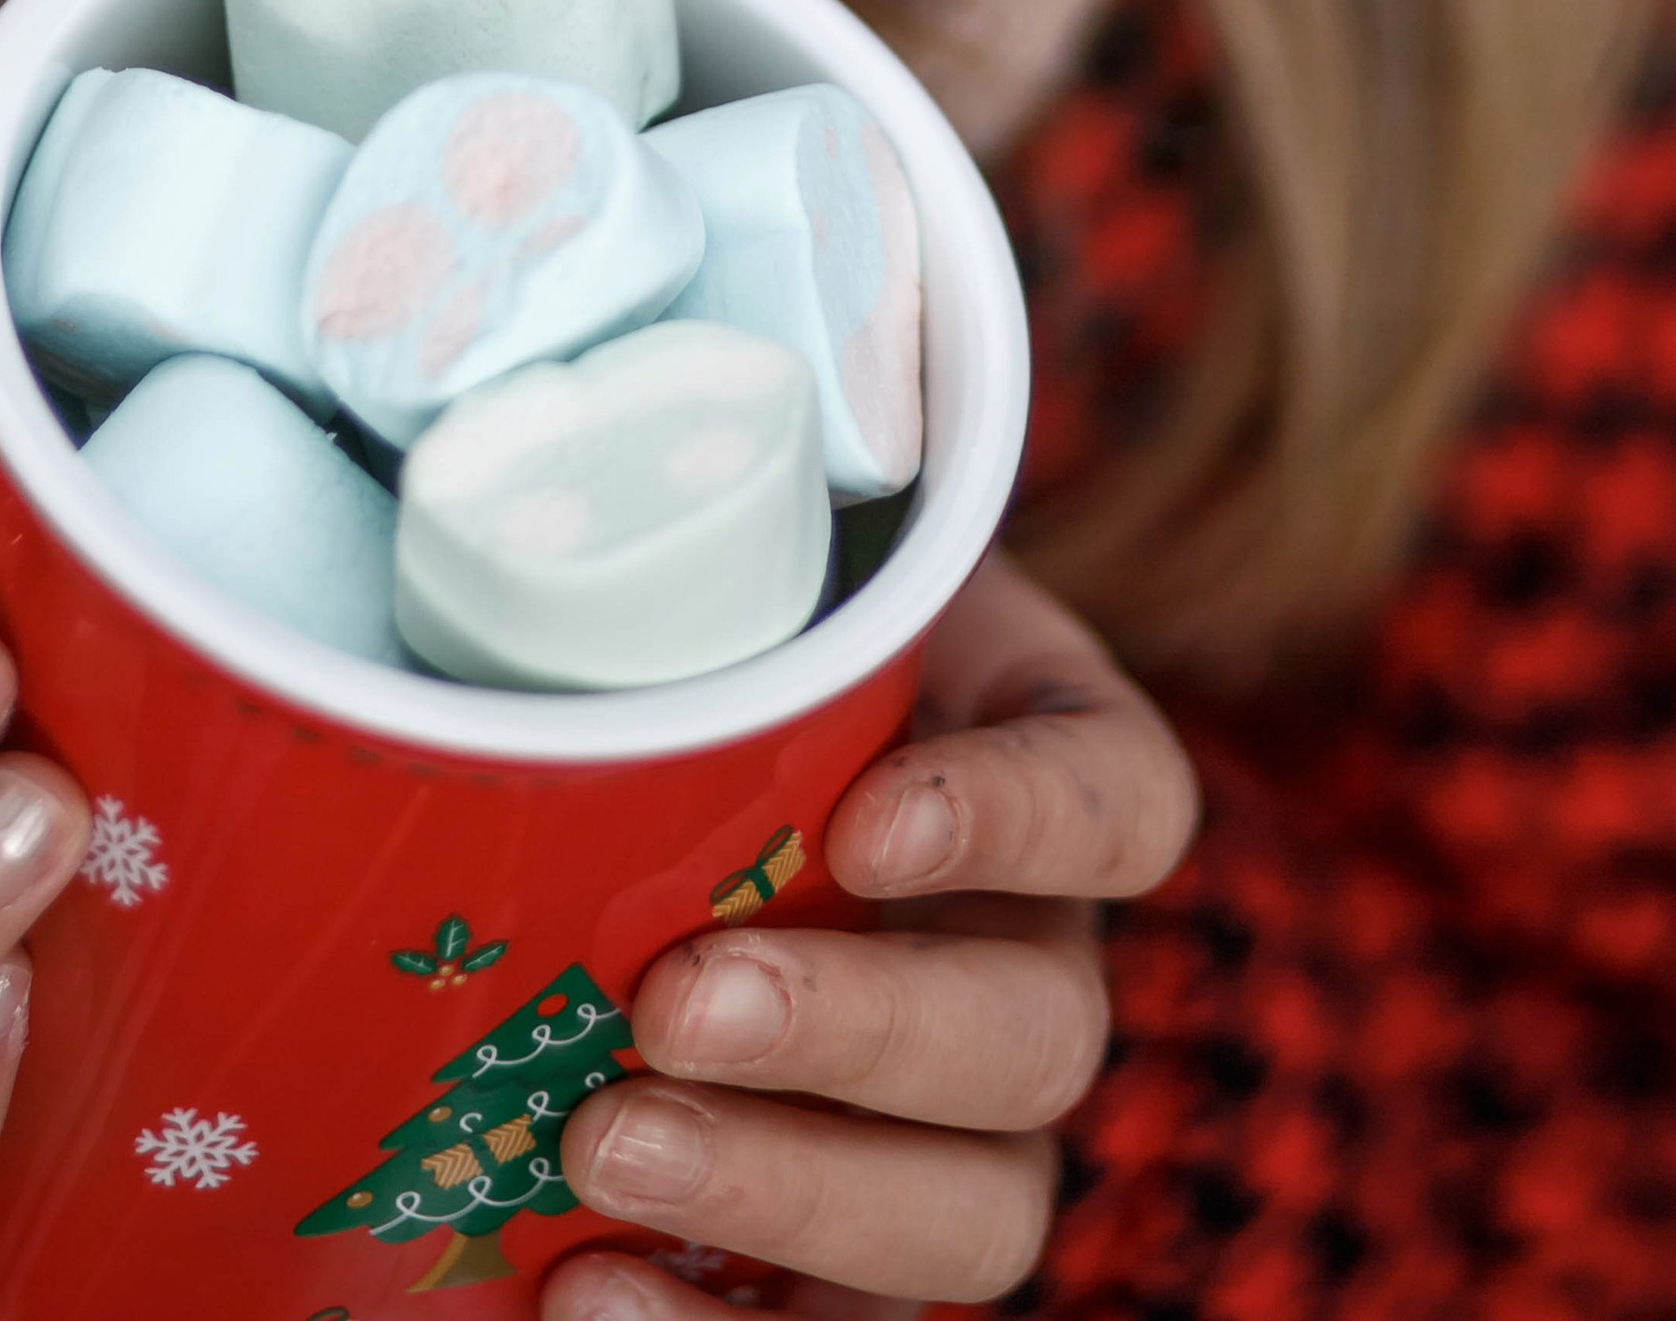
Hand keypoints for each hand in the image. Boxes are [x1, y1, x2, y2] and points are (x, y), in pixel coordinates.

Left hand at [544, 551, 1199, 1319]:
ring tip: (603, 1147)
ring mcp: (955, 1123)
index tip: (873, 817)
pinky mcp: (847, 1241)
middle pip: (1037, 1041)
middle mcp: (1029, 957)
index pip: (1115, 803)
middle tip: (672, 1001)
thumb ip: (707, 519)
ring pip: (974, 1213)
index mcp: (1042, 768)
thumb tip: (560, 441)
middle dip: (860, 1032)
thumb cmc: (710, 618)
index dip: (1022, 822)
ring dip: (791, 1192)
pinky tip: (582, 1298)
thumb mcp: (742, 544)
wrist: (648, 747)